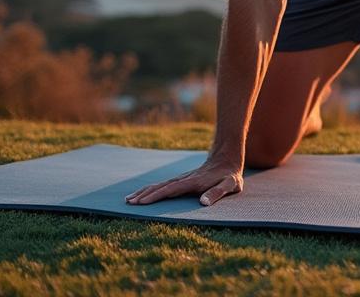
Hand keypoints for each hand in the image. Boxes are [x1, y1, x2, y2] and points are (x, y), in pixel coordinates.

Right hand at [124, 157, 243, 206]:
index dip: (156, 196)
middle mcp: (184, 179)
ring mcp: (182, 179)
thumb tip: (202, 203)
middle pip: (161, 187)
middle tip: (129, 202)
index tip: (142, 202)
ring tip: (129, 199)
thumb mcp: (230, 185)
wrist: (227, 157)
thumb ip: (217, 193)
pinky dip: (152, 189)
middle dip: (144, 194)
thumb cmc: (230, 175)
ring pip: (160, 185)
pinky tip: (145, 193)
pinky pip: (164, 185)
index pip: (171, 190)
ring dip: (145, 191)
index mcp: (194, 182)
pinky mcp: (182, 180)